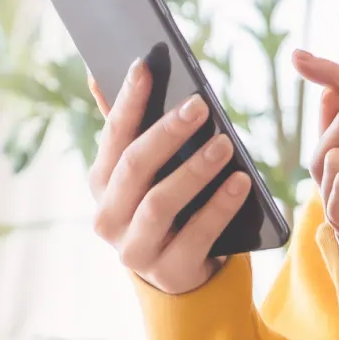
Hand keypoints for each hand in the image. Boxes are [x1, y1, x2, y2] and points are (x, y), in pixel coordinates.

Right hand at [85, 50, 253, 296]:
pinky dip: (219, 207)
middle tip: (200, 105)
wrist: (182, 273)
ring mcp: (134, 249)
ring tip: (225, 145)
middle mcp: (108, 217)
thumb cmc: (166, 206)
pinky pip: (195, 237)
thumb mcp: (147, 172)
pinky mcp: (168, 273)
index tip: (145, 66)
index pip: (113, 135)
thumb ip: (127, 128)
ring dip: (194, 170)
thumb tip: (96, 74)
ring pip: (159, 203)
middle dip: (166, 133)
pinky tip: (241, 183)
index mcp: (101, 183)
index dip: (127, 101)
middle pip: (134, 166)